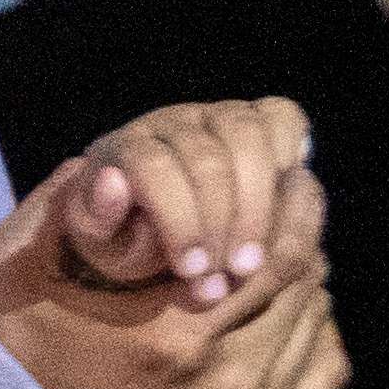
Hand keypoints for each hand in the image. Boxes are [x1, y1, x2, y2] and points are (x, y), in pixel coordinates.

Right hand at [0, 110, 343, 388]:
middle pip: (303, 281)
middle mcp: (225, 385)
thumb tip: (120, 172)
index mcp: (169, 337)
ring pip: (317, 320)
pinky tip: (279, 318)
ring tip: (276, 261)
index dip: (284, 201)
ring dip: (304, 283)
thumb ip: (64, 216)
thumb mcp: (16, 277)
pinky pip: (323, 371)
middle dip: (300, 233)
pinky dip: (311, 333)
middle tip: (289, 204)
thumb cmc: (16, 360)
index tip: (281, 175)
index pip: (270, 248)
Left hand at [35, 96, 315, 304]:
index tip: (192, 270)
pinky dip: (288, 154)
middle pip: (206, 159)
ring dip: (258, 205)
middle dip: (221, 224)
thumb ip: (100, 220)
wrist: (155, 220)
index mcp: (122, 147)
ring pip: (247, 137)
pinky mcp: (254, 116)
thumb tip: (113, 183)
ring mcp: (214, 114)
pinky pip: (282, 117)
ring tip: (253, 261)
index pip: (152, 167)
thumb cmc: (124, 235)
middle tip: (229, 274)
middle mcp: (169, 122)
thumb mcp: (101, 242)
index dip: (178, 220)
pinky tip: (282, 204)